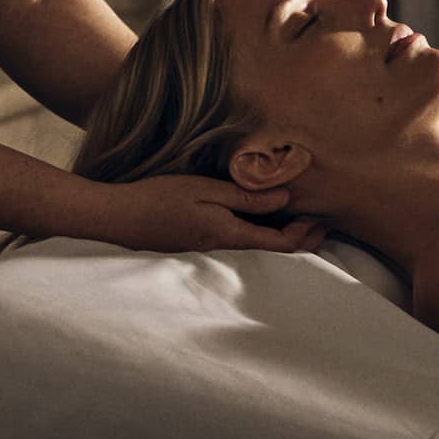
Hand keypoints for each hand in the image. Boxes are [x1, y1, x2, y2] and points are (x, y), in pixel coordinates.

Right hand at [91, 174, 327, 254]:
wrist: (117, 217)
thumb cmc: (159, 198)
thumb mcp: (205, 190)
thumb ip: (245, 196)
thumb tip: (285, 197)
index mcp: (229, 234)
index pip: (280, 244)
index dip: (306, 234)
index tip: (321, 216)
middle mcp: (223, 246)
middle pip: (271, 248)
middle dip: (300, 237)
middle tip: (321, 218)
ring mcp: (208, 246)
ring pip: (255, 242)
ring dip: (280, 231)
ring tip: (298, 211)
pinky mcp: (196, 240)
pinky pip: (236, 237)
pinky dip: (257, 227)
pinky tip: (258, 210)